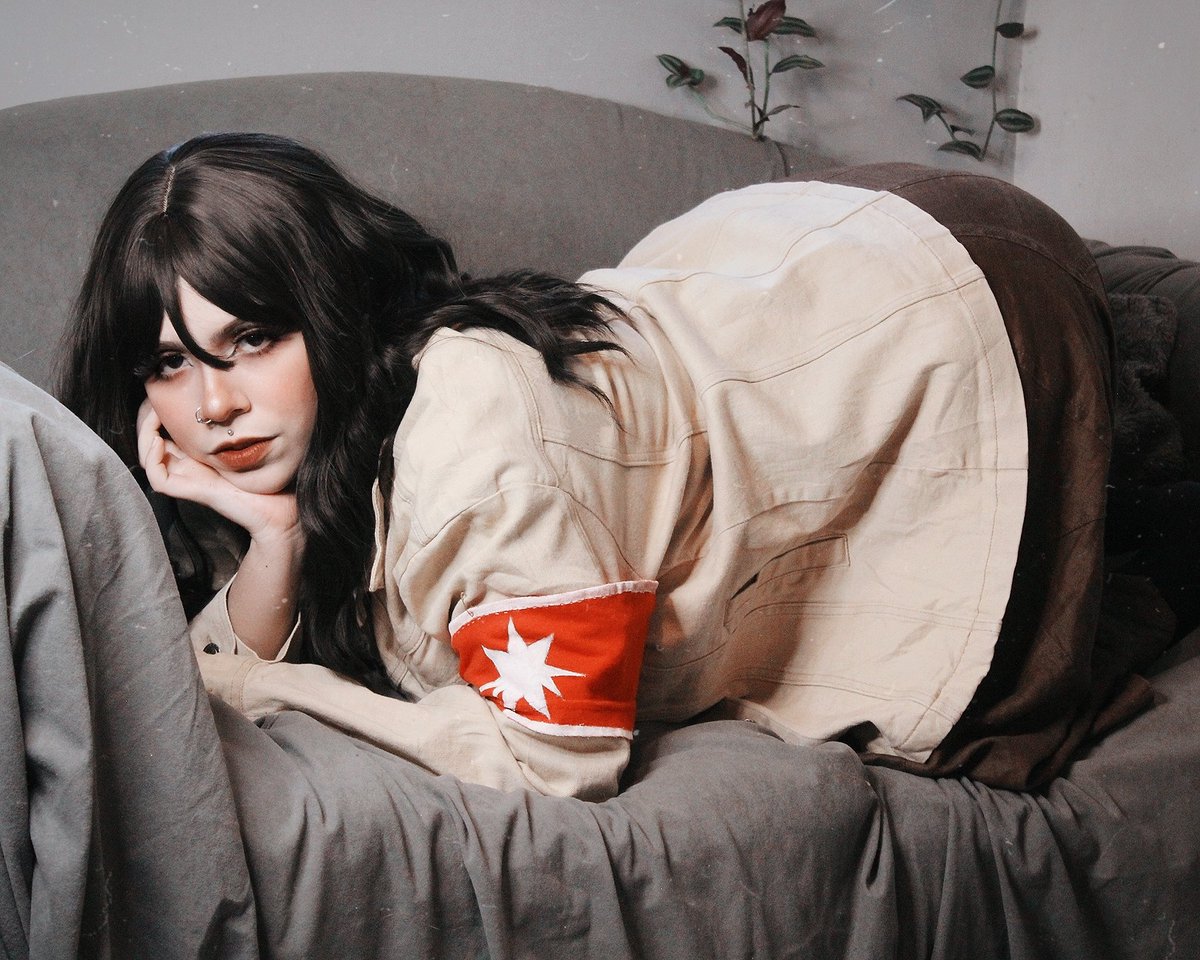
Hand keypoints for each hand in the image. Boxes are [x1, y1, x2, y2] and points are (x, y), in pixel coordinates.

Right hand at [136, 400, 299, 543]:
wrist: (277, 505)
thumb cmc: (267, 470)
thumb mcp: (243, 435)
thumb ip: (229, 418)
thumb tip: (221, 394)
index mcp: (197, 453)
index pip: (164, 430)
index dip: (157, 412)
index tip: (162, 393)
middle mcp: (188, 466)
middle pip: (151, 441)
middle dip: (147, 419)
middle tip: (154, 401)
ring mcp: (187, 479)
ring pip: (148, 458)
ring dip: (145, 435)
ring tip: (154, 416)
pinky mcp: (190, 491)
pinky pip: (157, 477)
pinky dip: (151, 458)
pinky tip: (159, 440)